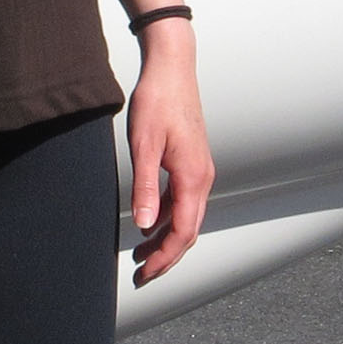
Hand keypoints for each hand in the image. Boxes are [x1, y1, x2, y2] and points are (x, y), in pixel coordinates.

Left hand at [124, 21, 212, 286]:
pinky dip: (167, 217)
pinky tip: (149, 221)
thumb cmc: (157, 102)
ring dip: (166, 238)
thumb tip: (144, 226)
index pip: (183, 232)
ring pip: (186, 217)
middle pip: (188, 230)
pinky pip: (182, 200)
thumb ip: (145, 188)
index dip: (165, 258)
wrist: (172, 68)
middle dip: (166, 256)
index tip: (144, 274)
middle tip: (141, 275)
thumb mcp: (144, 146)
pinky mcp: (191, 162)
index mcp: (193, 178)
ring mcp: (199, 170)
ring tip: (140, 254)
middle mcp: (202, 178)